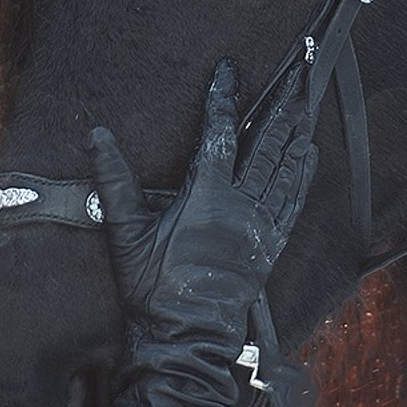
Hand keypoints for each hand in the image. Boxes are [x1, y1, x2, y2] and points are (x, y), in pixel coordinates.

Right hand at [89, 58, 315, 349]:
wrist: (185, 336)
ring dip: (297, 132)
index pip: (219, 134)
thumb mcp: (126, 232)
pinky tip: (308, 152)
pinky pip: (293, 203)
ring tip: (306, 100)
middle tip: (297, 72)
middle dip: (282, 105)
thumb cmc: (153, 288)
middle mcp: (242, 207)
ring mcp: (261, 227)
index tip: (228, 70)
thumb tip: (97, 136)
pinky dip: (303, 175)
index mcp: (208, 198)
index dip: (223, 98)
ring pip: (285, 169)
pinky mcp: (271, 246)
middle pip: (267, 144)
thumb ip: (114, 180)